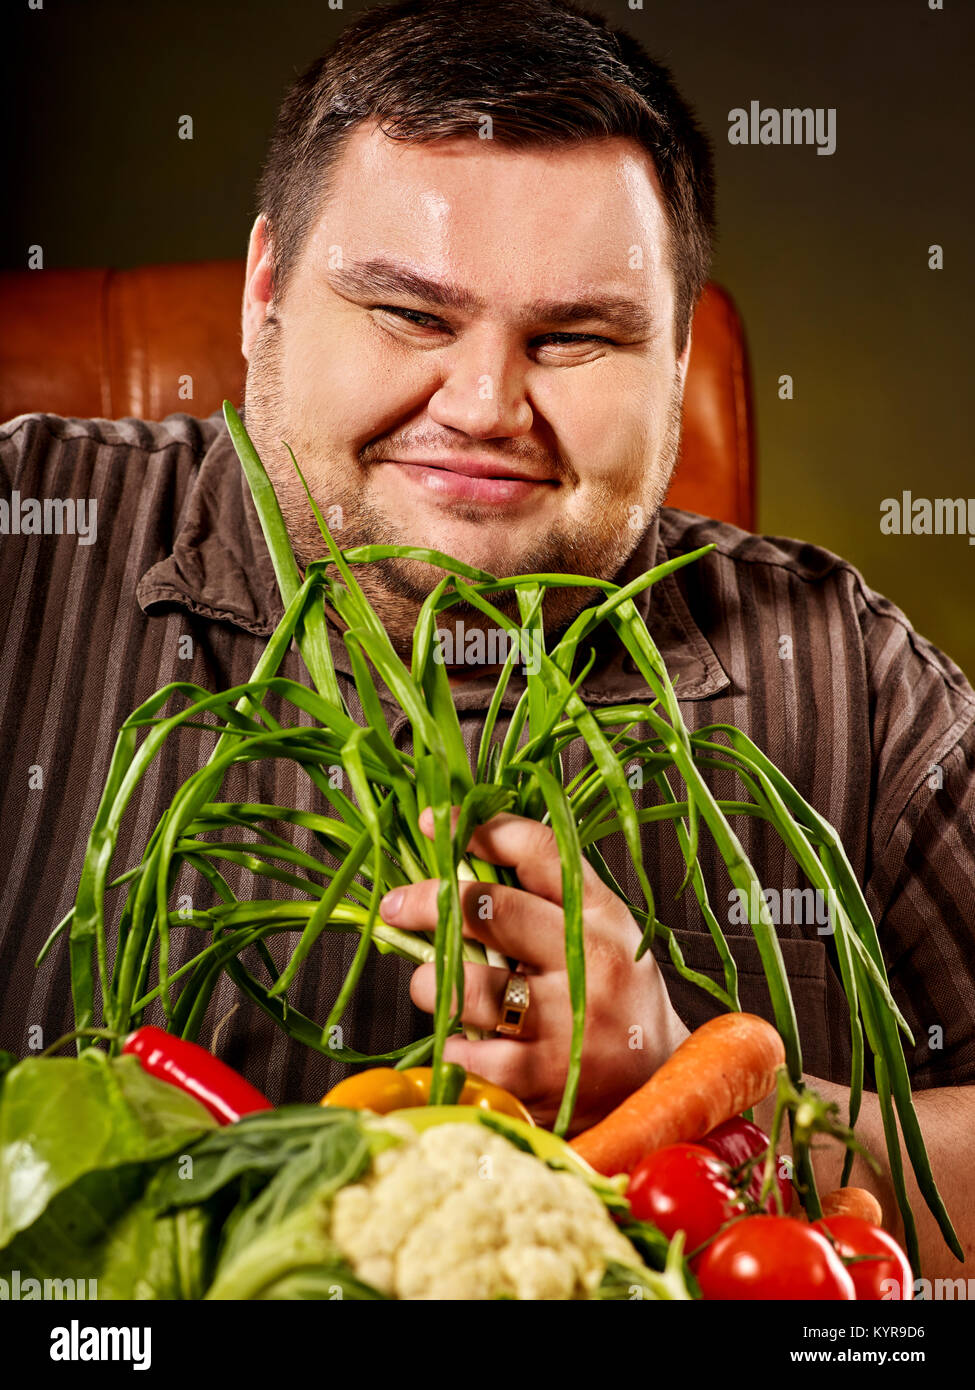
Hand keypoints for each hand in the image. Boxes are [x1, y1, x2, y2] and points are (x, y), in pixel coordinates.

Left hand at [379, 807, 689, 1132]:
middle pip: (493, 910)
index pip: (540, 852)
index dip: (480, 829)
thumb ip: (545, 899)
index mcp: (602, 917)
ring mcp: (568, 1022)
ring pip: (468, 987)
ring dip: (431, 983)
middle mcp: (590, 963)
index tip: (436, 823)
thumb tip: (459, 859)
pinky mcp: (544, 1078)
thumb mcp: (600, 936)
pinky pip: (468, 1054)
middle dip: (429, 901)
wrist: (658, 1084)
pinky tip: (461, 1043)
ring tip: (430, 987)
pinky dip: (451, 1045)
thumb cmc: (614, 1000)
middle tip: (397, 904)